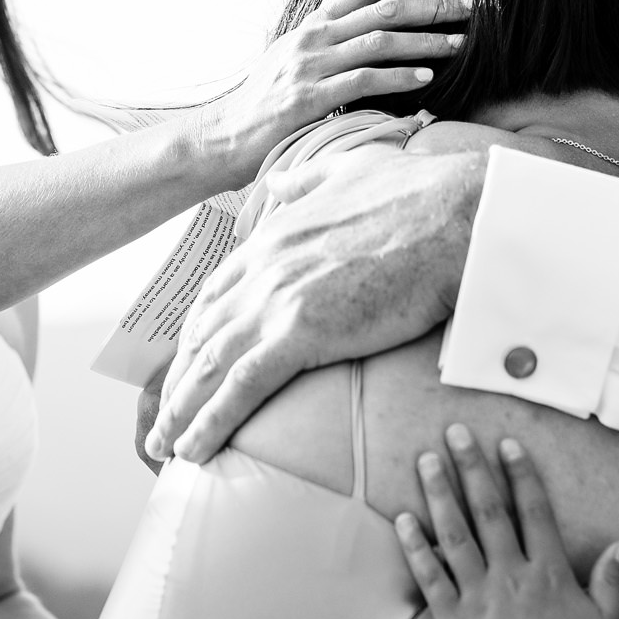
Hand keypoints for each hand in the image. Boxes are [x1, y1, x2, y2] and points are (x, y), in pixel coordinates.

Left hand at [146, 143, 482, 461]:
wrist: (458, 214)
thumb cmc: (420, 194)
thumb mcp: (347, 170)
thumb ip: (305, 181)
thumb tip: (277, 183)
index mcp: (272, 235)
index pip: (216, 294)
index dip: (196, 334)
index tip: (185, 364)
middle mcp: (262, 267)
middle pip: (202, 333)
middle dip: (177, 379)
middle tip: (159, 417)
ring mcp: (277, 299)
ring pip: (210, 364)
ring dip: (180, 411)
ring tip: (161, 447)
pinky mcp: (302, 332)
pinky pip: (241, 386)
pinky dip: (210, 420)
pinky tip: (193, 448)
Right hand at [195, 0, 466, 181]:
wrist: (225, 133)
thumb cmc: (266, 93)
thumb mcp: (296, 42)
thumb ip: (331, 8)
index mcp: (316, 21)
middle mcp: (314, 36)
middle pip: (382, 7)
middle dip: (431, 3)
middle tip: (471, 3)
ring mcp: (311, 65)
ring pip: (378, 41)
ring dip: (424, 40)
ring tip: (461, 42)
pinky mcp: (309, 97)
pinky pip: (362, 80)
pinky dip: (398, 77)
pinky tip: (426, 78)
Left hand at [397, 426, 618, 618]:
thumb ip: (613, 582)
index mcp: (549, 573)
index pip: (534, 511)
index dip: (521, 475)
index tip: (507, 444)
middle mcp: (511, 575)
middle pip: (489, 511)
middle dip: (471, 467)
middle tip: (455, 432)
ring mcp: (479, 595)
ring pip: (456, 534)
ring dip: (439, 494)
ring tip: (426, 460)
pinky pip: (430, 577)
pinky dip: (415, 547)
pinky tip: (402, 519)